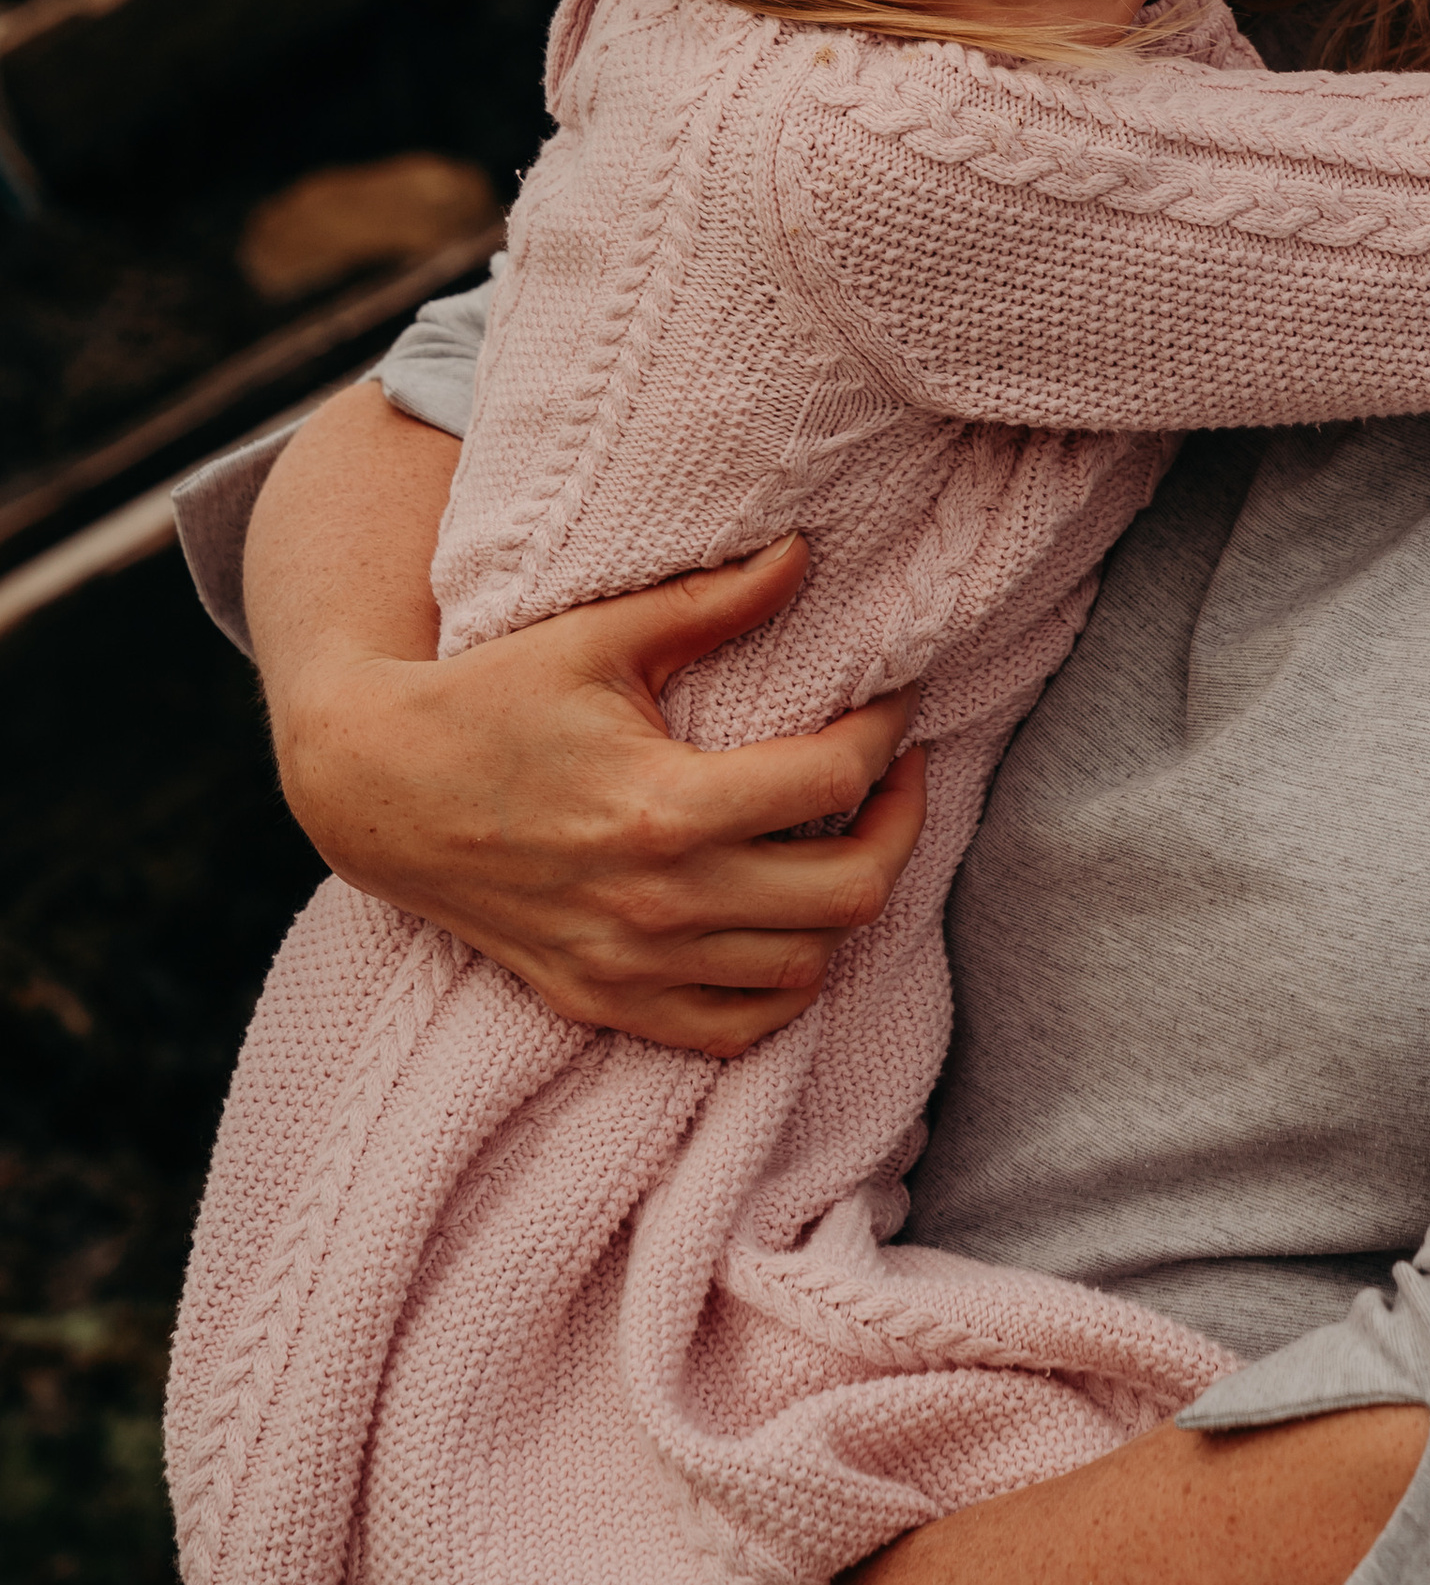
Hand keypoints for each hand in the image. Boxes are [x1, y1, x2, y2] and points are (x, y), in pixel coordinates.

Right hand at [277, 527, 927, 1056]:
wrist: (374, 790)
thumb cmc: (488, 698)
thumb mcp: (598, 635)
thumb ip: (713, 601)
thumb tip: (807, 552)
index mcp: (663, 806)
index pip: (832, 780)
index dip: (887, 732)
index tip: (896, 698)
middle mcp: (657, 905)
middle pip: (848, 894)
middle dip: (899, 825)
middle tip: (895, 773)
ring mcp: (630, 969)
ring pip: (805, 971)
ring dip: (845, 903)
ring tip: (845, 836)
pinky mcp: (603, 1002)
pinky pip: (735, 1031)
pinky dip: (782, 985)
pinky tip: (786, 920)